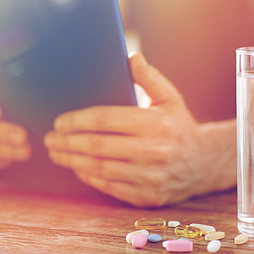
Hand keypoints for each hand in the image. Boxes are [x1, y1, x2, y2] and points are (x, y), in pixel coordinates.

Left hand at [44, 53, 234, 206]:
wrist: (204, 163)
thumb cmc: (180, 126)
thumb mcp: (170, 97)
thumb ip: (149, 77)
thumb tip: (130, 57)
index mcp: (156, 123)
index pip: (105, 119)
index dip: (77, 121)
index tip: (59, 122)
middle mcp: (153, 151)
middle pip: (96, 146)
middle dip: (67, 142)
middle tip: (49, 139)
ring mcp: (150, 177)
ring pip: (99, 168)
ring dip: (72, 161)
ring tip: (56, 154)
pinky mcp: (147, 196)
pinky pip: (110, 187)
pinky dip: (89, 178)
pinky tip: (77, 168)